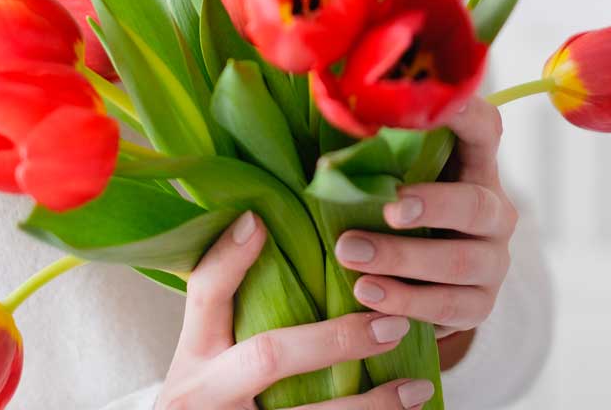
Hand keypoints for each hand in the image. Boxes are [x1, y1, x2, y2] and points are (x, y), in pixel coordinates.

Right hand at [157, 211, 436, 409]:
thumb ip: (240, 318)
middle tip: (393, 324)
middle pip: (269, 355)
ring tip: (416, 387)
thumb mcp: (209, 361)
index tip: (258, 220)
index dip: (228, 258)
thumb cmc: (215, 398)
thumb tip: (286, 241)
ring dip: (371, 404)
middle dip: (336, 340)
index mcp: (194, 354)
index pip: (205, 293)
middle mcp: (203, 391)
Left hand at [335, 98, 516, 349]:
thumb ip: (372, 147)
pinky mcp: (479, 305)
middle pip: (475, 205)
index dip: (468, 115)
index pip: (485, 129)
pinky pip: (449, 309)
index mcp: (474, 166)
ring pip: (459, 263)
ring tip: (350, 255)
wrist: (413, 278)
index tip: (443, 106)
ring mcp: (492, 261)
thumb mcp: (387, 174)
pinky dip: (407, 304)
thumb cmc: (387, 208)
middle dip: (431, 208)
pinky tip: (368, 296)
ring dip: (402, 259)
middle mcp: (494, 212)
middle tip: (387, 209)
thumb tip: (327, 115)